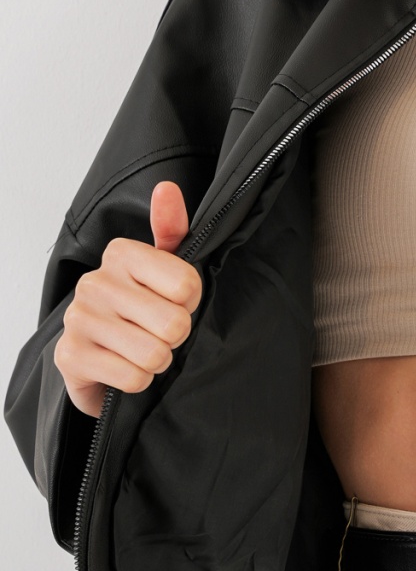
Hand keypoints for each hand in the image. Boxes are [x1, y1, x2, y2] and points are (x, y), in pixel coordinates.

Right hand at [54, 181, 202, 417]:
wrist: (95, 359)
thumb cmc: (139, 308)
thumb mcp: (162, 268)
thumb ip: (173, 230)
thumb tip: (167, 189)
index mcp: (121, 254)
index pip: (187, 284)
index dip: (191, 302)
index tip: (175, 302)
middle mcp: (95, 281)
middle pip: (174, 323)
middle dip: (175, 337)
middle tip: (159, 332)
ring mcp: (78, 319)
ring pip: (154, 354)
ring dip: (158, 361)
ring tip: (143, 351)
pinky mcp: (70, 356)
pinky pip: (133, 378)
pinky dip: (138, 381)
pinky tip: (124, 367)